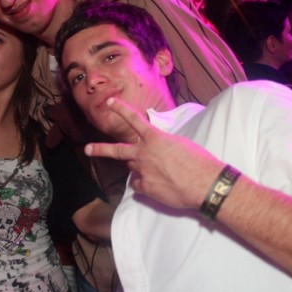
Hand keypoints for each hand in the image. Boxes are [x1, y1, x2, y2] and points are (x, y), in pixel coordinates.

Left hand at [84, 97, 221, 209]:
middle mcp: (144, 154)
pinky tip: (159, 186)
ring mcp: (142, 171)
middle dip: (100, 149)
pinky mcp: (145, 188)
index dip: (120, 109)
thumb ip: (162, 144)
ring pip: (132, 168)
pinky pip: (138, 186)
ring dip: (139, 168)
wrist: (204, 184)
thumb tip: (154, 150)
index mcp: (154, 138)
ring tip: (157, 172)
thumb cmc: (198, 161)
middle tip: (87, 149)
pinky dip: (145, 186)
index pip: (133, 120)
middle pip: (117, 150)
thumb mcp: (179, 143)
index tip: (108, 102)